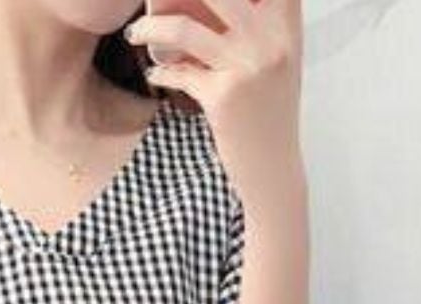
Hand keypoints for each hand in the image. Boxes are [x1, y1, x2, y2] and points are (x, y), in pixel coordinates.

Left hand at [127, 0, 305, 209]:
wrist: (272, 170)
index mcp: (286, 27)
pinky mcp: (224, 96)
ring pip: (186, 29)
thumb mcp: (277, 63)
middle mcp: (271, 41)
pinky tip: (153, 74)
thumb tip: (217, 3)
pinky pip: (181, 73)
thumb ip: (259, 27)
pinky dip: (161, 72)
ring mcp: (248, 67)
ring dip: (151, 29)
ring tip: (135, 33)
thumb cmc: (269, 116)